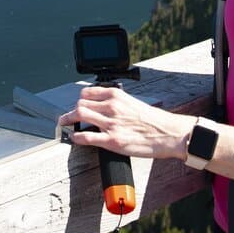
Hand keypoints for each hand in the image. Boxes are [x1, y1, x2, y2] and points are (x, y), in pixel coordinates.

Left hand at [56, 85, 191, 160]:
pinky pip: (87, 137)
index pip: (87, 92)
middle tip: (68, 118)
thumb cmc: (153, 120)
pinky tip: (75, 138)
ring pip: (79, 115)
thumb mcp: (132, 102)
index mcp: (116, 95)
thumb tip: (101, 106)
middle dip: (72, 111)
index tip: (77, 105)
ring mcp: (111, 123)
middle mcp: (112, 106)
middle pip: (80, 103)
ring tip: (65, 125)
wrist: (168, 133)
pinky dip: (76, 137)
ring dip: (68, 121)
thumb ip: (116, 102)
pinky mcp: (113, 140)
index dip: (79, 100)